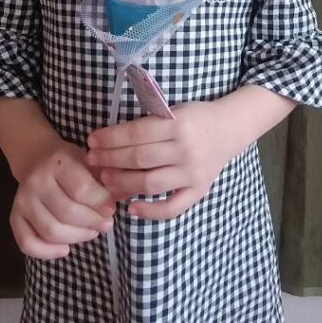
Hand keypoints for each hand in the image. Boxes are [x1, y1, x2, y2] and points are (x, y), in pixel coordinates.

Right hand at [10, 139, 116, 259]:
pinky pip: (27, 243)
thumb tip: (123, 197)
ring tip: (91, 232)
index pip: (82, 189)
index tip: (111, 209)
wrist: (36, 157)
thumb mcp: (90, 161)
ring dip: (76, 237)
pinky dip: (46, 252)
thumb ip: (106, 179)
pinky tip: (65, 249)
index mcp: (59, 162)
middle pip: (67, 214)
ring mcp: (23, 200)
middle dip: (92, 223)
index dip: (100, 203)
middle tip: (106, 224)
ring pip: (51, 231)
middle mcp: (37, 181)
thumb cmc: (70, 162)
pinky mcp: (14, 216)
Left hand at [85, 101, 231, 220]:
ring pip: (150, 183)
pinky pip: (172, 207)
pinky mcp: (199, 190)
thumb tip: (110, 144)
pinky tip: (131, 207)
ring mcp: (193, 173)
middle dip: (110, 159)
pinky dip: (150, 211)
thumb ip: (147, 126)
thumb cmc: (195, 117)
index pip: (137, 134)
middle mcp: (186, 150)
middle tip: (92, 160)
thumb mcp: (173, 111)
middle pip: (139, 159)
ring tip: (105, 178)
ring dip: (122, 183)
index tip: (92, 140)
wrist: (229, 128)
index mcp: (179, 124)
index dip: (111, 138)